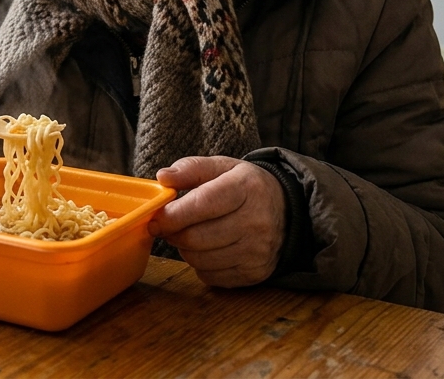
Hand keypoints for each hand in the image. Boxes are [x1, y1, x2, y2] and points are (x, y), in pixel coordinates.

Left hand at [147, 156, 286, 287]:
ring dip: (185, 249)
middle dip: (174, 233)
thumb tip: (163, 177)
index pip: (202, 205)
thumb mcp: (223, 167)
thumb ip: (191, 169)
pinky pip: (210, 276)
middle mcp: (255, 222)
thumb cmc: (246, 187)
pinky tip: (208, 249)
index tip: (155, 218)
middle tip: (170, 226)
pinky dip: (201, 265)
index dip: (172, 215)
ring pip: (199, 260)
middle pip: (196, 237)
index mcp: (246, 189)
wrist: (287, 211)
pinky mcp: (254, 273)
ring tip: (192, 234)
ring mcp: (257, 251)